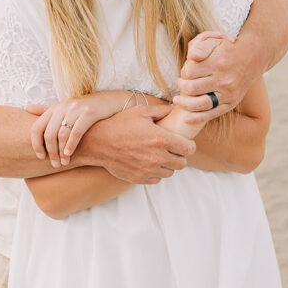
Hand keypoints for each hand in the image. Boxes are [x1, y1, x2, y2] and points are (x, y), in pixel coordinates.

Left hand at [26, 90, 136, 167]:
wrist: (109, 101)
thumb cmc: (84, 108)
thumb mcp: (64, 107)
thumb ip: (45, 110)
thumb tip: (27, 107)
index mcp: (54, 108)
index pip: (36, 127)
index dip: (36, 144)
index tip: (41, 156)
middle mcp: (63, 107)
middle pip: (49, 134)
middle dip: (51, 152)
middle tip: (55, 164)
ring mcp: (76, 109)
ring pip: (62, 134)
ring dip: (61, 152)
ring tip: (64, 162)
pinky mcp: (89, 113)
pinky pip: (76, 131)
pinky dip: (71, 145)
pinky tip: (70, 154)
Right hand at [80, 103, 194, 183]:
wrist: (98, 143)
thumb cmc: (119, 124)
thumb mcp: (140, 112)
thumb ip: (161, 110)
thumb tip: (175, 108)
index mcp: (161, 139)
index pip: (188, 149)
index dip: (189, 145)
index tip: (184, 143)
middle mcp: (157, 157)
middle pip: (182, 163)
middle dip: (179, 155)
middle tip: (171, 149)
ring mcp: (149, 170)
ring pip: (170, 172)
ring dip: (167, 165)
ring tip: (158, 155)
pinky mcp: (140, 178)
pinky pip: (157, 179)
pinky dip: (156, 172)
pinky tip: (148, 162)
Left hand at [173, 30, 252, 122]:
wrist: (251, 58)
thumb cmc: (227, 50)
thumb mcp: (214, 41)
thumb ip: (201, 46)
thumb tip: (192, 56)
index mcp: (217, 63)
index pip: (189, 71)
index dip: (184, 70)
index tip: (186, 70)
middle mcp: (223, 80)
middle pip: (192, 87)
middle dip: (181, 85)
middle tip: (179, 82)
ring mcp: (227, 94)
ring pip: (200, 103)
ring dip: (184, 103)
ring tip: (177, 99)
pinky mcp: (230, 104)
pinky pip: (212, 114)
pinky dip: (197, 118)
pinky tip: (186, 118)